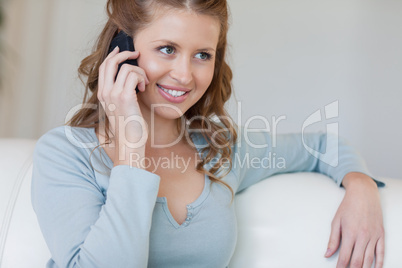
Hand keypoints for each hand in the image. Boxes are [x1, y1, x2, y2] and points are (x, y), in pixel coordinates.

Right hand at [97, 46, 148, 164]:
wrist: (129, 144)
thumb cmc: (129, 129)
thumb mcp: (121, 109)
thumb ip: (122, 95)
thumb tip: (131, 82)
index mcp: (103, 95)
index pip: (103, 67)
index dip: (112, 56)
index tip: (122, 51)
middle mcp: (105, 93)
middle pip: (110, 62)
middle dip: (124, 54)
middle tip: (137, 54)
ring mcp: (113, 94)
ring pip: (126, 67)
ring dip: (139, 72)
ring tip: (144, 83)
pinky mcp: (125, 97)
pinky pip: (133, 74)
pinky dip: (141, 78)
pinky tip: (143, 88)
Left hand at [325, 172, 384, 267]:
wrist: (363, 193)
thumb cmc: (348, 206)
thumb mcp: (336, 221)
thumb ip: (332, 239)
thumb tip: (327, 254)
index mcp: (350, 233)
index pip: (345, 257)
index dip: (341, 267)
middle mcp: (363, 236)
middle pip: (358, 261)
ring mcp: (374, 236)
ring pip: (370, 259)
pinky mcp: (381, 234)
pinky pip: (381, 252)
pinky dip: (379, 263)